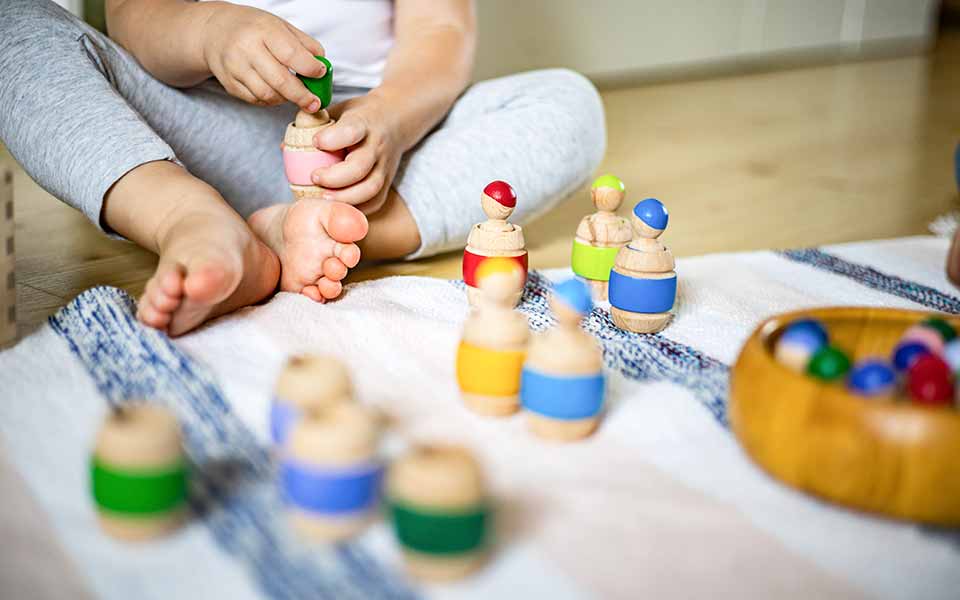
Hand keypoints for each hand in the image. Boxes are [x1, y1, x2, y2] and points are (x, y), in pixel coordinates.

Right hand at [201, 2, 326, 111]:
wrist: (215, 31)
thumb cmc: (254, 28)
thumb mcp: (280, 26)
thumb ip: (305, 44)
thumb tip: (322, 66)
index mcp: (264, 30)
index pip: (291, 54)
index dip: (310, 68)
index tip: (320, 74)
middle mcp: (247, 49)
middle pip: (280, 81)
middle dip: (302, 96)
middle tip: (314, 103)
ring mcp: (236, 68)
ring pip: (268, 95)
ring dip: (286, 99)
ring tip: (294, 94)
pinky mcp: (230, 84)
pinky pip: (256, 100)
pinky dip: (271, 101)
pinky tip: (276, 93)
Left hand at [309, 92, 406, 213]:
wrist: (396, 120)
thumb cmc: (359, 116)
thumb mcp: (338, 110)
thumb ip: (314, 126)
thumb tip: (285, 148)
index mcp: (364, 123)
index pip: (351, 131)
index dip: (332, 139)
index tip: (314, 142)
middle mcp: (377, 146)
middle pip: (360, 166)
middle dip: (334, 177)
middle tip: (313, 178)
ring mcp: (385, 166)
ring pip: (370, 188)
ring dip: (345, 198)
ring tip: (323, 198)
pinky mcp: (388, 182)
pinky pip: (375, 201)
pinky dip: (357, 208)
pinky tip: (339, 207)